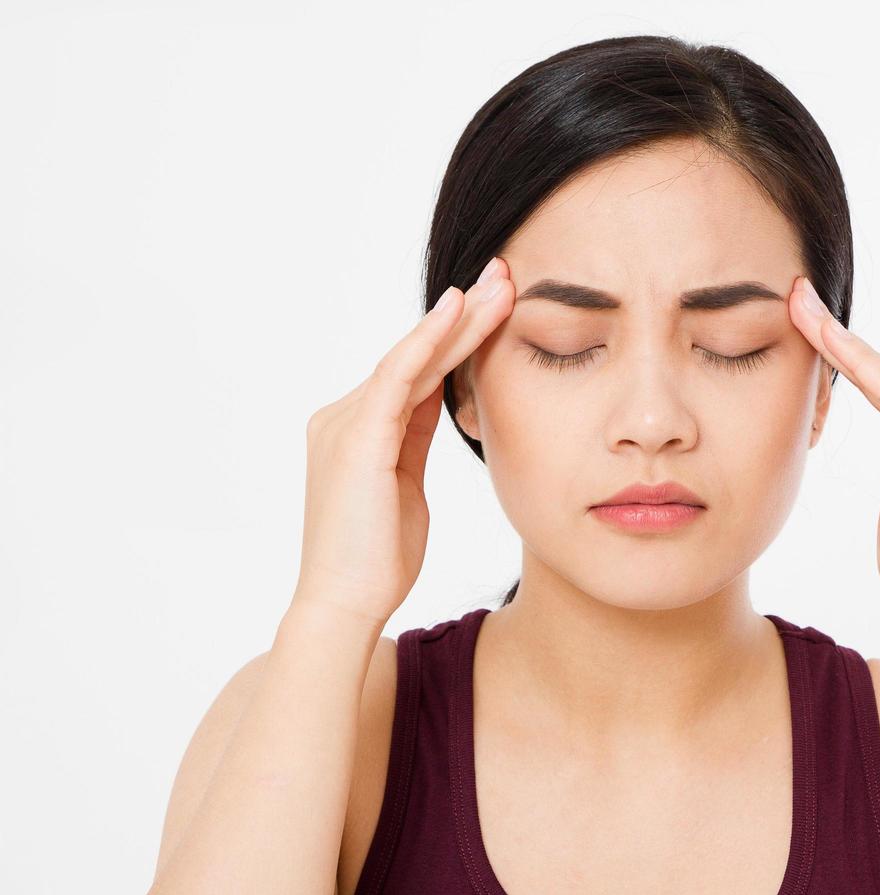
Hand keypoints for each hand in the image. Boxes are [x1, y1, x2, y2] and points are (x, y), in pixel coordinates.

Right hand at [291, 257, 515, 628]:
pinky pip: (398, 377)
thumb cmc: (377, 558)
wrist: (344, 604)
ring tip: (501, 286)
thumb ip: (415, 439)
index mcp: (359, 429)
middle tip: (505, 275)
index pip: (417, 370)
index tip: (499, 304)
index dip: (459, 335)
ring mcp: (345, 424)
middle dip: (464, 314)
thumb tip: (441, 400)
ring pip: (412, 358)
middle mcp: (344, 416)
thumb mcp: (406, 486)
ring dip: (460, 320)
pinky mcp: (356, 440)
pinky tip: (458, 311)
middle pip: (416, 354)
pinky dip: (428, 341)